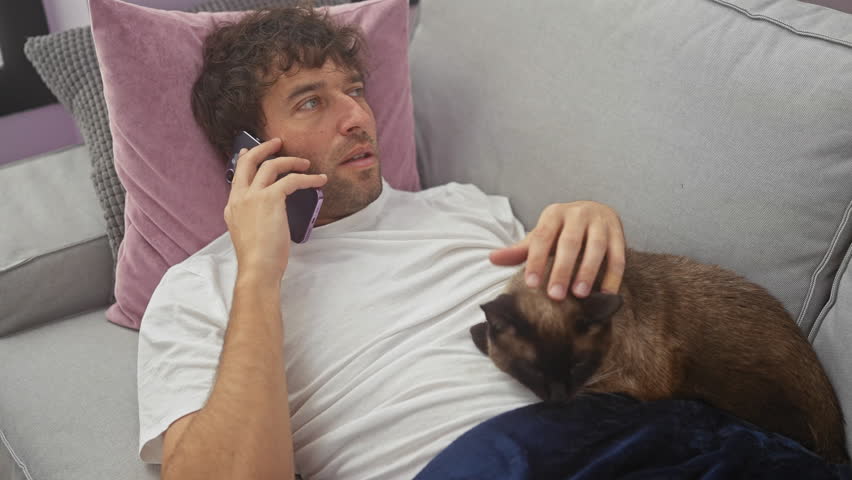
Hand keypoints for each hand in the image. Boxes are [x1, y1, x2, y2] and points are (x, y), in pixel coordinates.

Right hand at [224, 137, 327, 281]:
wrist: (258, 267)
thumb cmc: (258, 259)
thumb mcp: (248, 233)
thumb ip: (253, 218)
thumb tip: (269, 212)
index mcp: (232, 206)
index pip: (237, 175)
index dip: (246, 160)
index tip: (250, 151)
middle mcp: (239, 197)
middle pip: (248, 162)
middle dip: (263, 148)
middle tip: (277, 143)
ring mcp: (253, 196)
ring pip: (271, 166)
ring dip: (290, 161)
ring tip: (305, 163)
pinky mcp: (270, 199)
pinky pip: (292, 180)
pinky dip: (308, 178)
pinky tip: (318, 180)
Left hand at [489, 201, 625, 299]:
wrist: (595, 210)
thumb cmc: (561, 230)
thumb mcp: (541, 236)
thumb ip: (520, 250)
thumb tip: (491, 259)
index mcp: (554, 213)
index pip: (543, 237)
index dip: (537, 260)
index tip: (532, 285)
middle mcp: (578, 213)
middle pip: (570, 243)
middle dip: (562, 270)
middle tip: (556, 295)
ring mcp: (601, 222)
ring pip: (596, 247)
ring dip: (588, 271)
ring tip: (580, 294)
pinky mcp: (618, 232)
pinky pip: (618, 256)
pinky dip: (613, 276)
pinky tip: (606, 294)